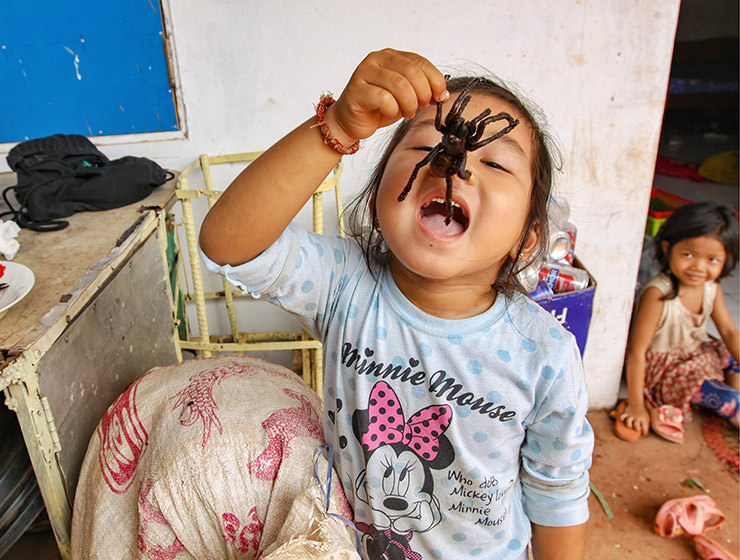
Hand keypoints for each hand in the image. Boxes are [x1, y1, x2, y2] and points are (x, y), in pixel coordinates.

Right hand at [324, 48, 447, 146]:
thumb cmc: (377, 108)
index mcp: (391, 56)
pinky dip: (392, 110)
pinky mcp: (356, 90)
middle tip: (421, 106)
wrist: (350, 122)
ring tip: (407, 113)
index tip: (440, 96)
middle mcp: (377, 60)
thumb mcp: (405, 97)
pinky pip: (383, 98)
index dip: (434, 80)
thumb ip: (422, 91)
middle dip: (422, 93)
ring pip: (399, 84)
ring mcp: (364, 73)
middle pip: (411, 71)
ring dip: (409, 103)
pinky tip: (390, 114)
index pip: (420, 62)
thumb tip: (442, 94)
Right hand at [620, 402, 649, 434]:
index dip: (645, 433)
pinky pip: (622, 416)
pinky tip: (623, 420)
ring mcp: (631, 415)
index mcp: (644, 419)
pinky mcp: (626, 412)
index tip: (644, 433)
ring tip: (630, 426)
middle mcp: (638, 417)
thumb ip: (647, 425)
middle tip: (637, 429)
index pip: (645, 429)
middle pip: (636, 426)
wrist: (637, 404)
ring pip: (628, 422)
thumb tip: (645, 433)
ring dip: (629, 426)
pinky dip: (622, 419)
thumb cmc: (642, 414)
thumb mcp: (648, 418)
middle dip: (637, 429)